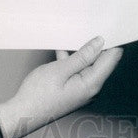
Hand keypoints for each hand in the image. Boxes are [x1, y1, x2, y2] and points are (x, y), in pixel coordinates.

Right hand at [1, 37, 122, 137]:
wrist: (23, 113)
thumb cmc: (39, 94)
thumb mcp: (60, 70)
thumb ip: (82, 56)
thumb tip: (100, 43)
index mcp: (91, 84)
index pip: (112, 59)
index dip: (114, 41)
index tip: (110, 25)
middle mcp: (91, 88)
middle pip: (102, 61)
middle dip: (98, 44)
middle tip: (91, 24)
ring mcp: (82, 89)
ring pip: (88, 64)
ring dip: (82, 51)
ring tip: (74, 34)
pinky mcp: (73, 89)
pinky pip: (78, 70)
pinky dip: (72, 60)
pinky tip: (62, 51)